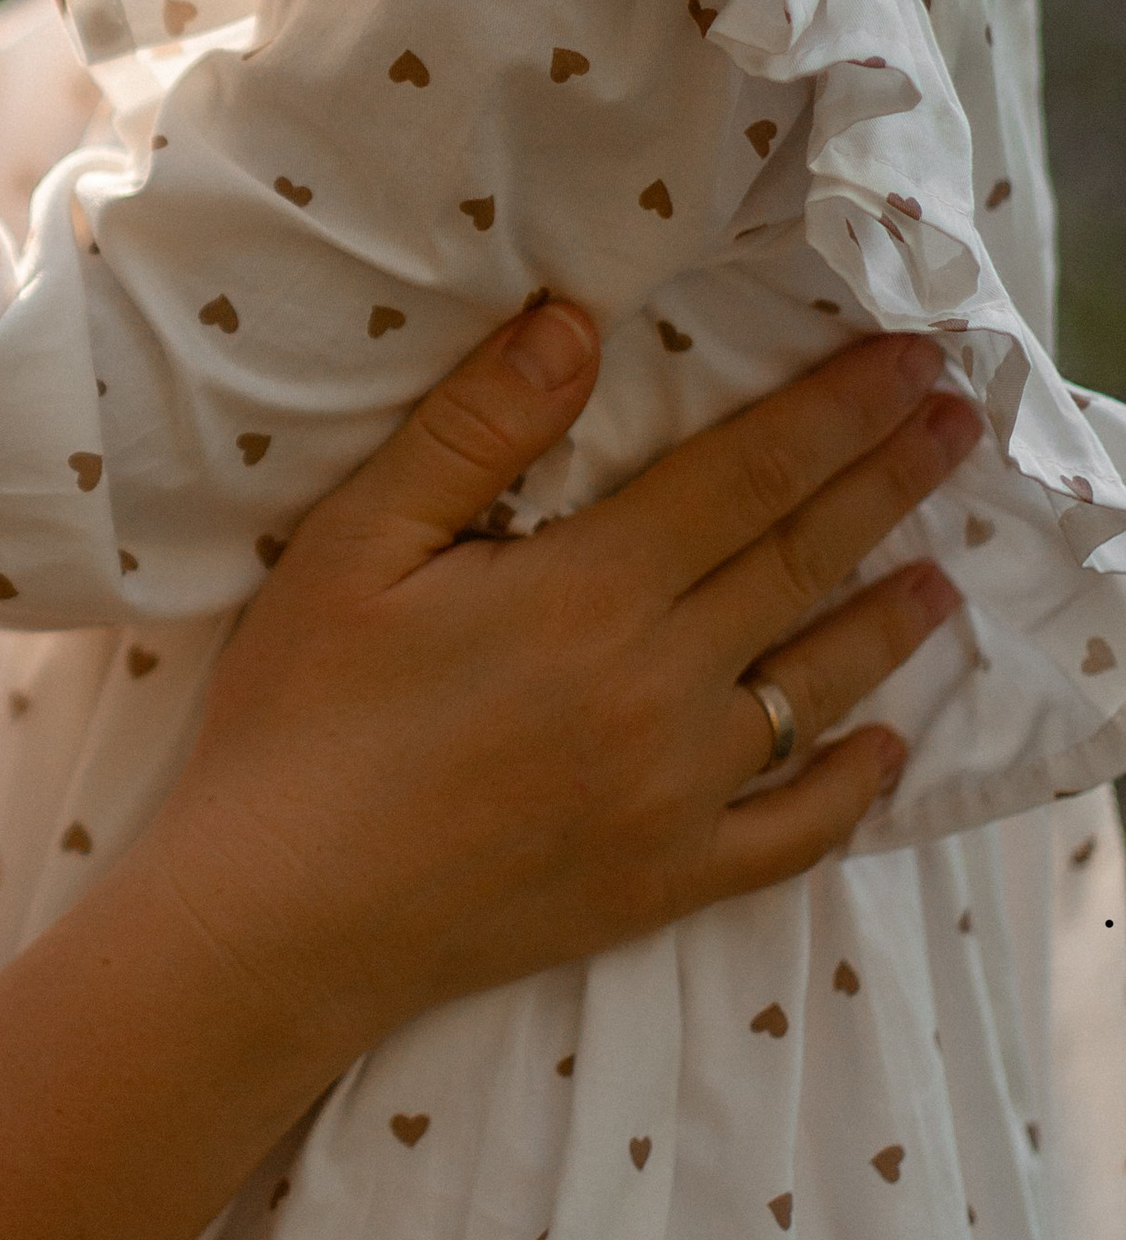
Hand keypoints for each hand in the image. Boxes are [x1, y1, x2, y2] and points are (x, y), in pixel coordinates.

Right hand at [146, 303, 975, 1058]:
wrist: (279, 915)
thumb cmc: (300, 716)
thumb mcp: (357, 544)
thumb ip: (474, 430)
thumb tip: (576, 324)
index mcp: (591, 592)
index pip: (750, 477)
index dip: (839, 411)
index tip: (913, 361)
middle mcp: (660, 688)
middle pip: (802, 564)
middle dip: (890, 483)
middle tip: (960, 424)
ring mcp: (675, 794)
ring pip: (814, 690)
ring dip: (889, 623)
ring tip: (945, 575)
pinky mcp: (662, 880)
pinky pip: (791, 831)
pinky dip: (851, 787)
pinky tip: (886, 751)